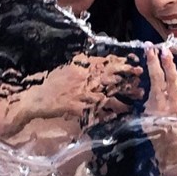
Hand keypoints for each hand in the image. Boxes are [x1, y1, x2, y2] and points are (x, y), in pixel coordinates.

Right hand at [19, 54, 140, 127]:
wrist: (36, 98)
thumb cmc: (49, 82)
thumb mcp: (66, 67)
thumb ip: (81, 63)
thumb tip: (97, 59)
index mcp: (81, 68)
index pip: (106, 64)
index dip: (122, 65)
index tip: (134, 66)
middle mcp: (84, 80)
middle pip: (111, 80)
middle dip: (127, 82)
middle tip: (140, 83)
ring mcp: (82, 95)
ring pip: (107, 98)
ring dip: (122, 100)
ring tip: (133, 103)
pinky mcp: (79, 109)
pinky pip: (97, 113)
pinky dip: (108, 115)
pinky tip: (117, 116)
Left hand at [143, 46, 176, 163]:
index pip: (172, 78)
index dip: (168, 64)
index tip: (165, 50)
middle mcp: (162, 106)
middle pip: (155, 79)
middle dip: (152, 61)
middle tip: (148, 47)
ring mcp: (152, 113)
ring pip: (150, 89)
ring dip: (151, 75)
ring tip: (150, 61)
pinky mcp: (146, 120)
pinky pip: (149, 102)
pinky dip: (152, 93)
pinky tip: (154, 89)